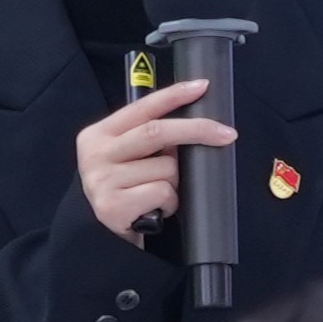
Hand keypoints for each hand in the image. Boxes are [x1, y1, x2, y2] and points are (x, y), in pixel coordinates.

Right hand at [73, 73, 234, 243]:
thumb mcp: (127, 157)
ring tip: (158, 193)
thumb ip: (148, 137)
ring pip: (166, 168)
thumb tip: (193, 122)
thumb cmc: (125, 190)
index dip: (174, 95)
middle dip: (198, 130)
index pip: (142, 108)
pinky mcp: (112, 206)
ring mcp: (101, 180)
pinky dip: (169, 202)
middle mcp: (95, 154)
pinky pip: (162, 193)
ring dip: (175, 183)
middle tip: (227, 134)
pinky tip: (155, 209)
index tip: (203, 86)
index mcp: (99, 134)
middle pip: (157, 132)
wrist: (101, 235)